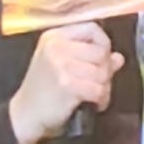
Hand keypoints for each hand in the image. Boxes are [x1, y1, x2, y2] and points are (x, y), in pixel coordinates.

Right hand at [7, 23, 118, 143]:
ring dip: (105, 88)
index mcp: (54, 37)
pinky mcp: (67, 85)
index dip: (104, 44)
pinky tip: (95, 104)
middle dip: (106, 70)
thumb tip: (118, 58)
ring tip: (96, 95)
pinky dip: (101, 100)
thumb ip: (89, 58)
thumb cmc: (44, 91)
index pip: (92, 28)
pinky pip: (99, 89)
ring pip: (102, 72)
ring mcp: (61, 65)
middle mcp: (56, 47)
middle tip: (99, 83)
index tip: (103, 60)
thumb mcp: (61, 66)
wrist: (25, 115)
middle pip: (101, 51)